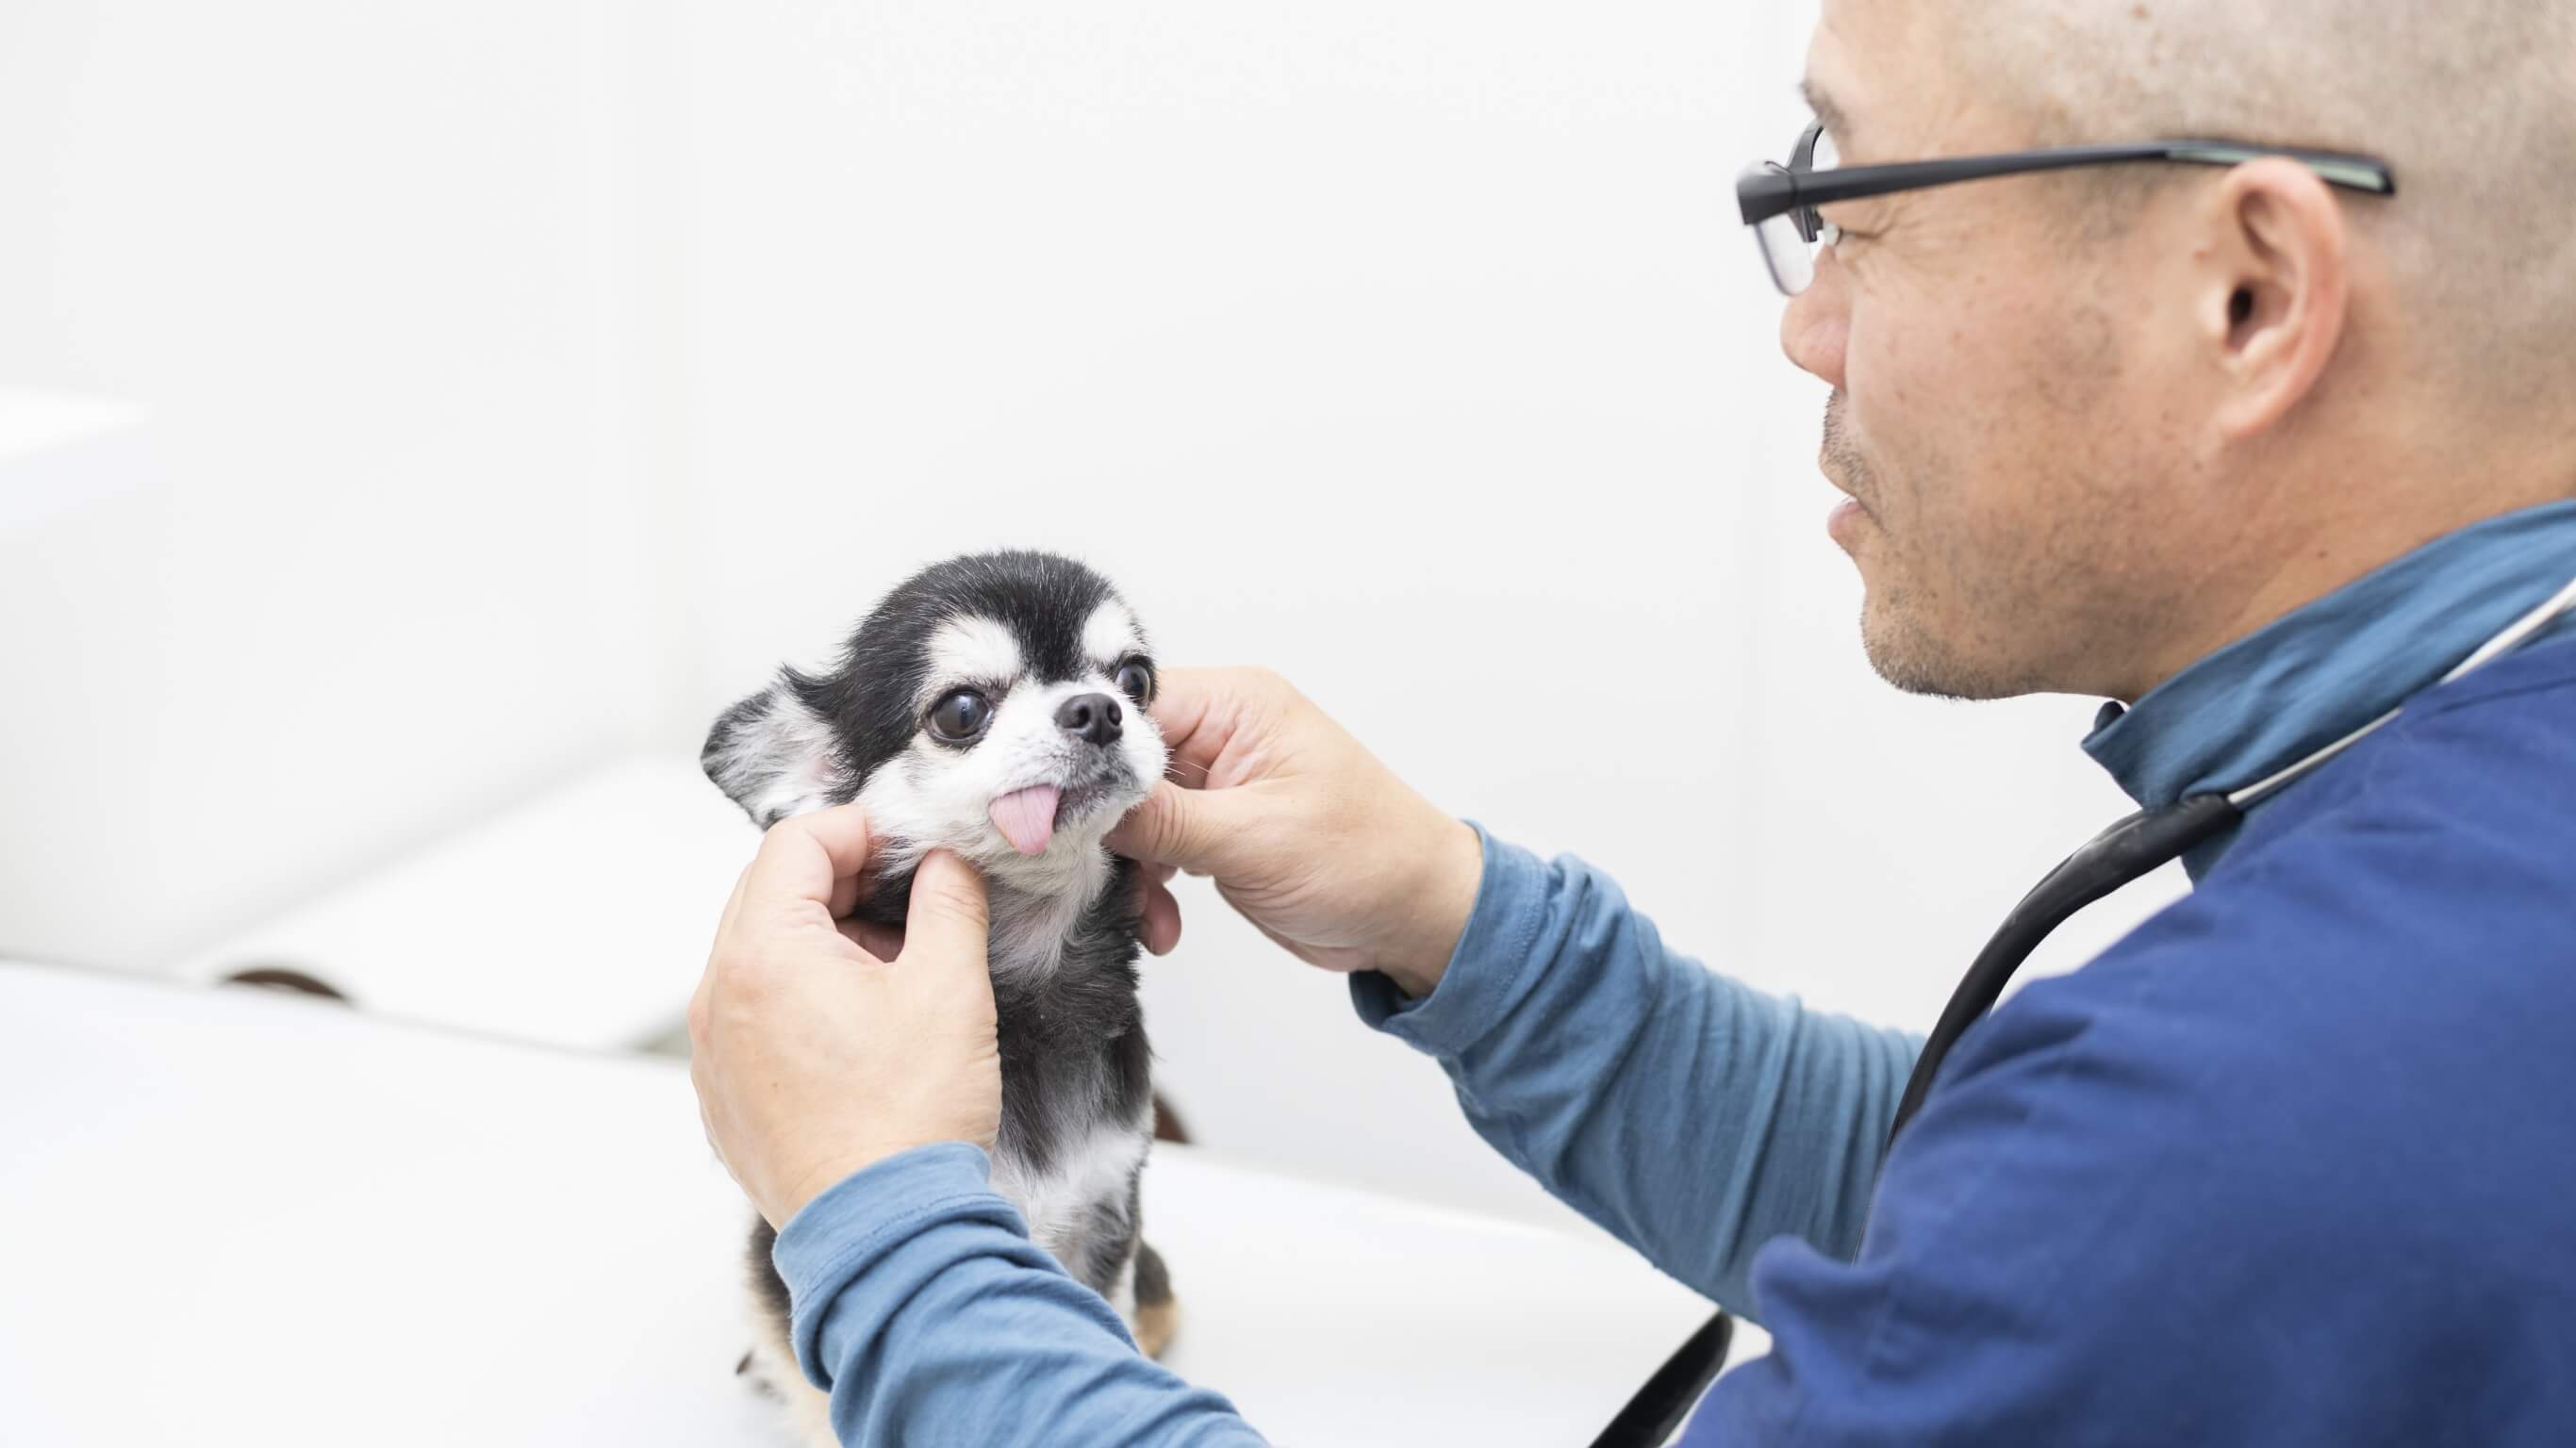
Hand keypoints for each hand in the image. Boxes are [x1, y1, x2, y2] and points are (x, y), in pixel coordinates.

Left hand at [688, 804, 999, 1228]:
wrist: (884, 1236)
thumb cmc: (910, 1118)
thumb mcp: (951, 987)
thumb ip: (948, 901)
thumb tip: (943, 865)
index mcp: (762, 953)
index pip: (795, 843)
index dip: (860, 830)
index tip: (911, 847)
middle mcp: (718, 998)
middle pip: (768, 894)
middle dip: (841, 882)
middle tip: (909, 899)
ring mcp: (715, 1055)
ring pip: (759, 956)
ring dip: (823, 941)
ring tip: (896, 971)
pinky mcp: (725, 1101)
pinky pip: (753, 1018)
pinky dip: (801, 999)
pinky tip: (863, 1029)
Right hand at [1107, 668, 1482, 997]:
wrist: (1417, 917)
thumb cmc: (1366, 858)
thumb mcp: (1253, 839)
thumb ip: (1161, 820)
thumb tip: (1077, 803)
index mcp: (1236, 705)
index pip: (1127, 713)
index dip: (1083, 761)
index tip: (1048, 810)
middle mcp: (1221, 735)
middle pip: (1118, 766)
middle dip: (1102, 825)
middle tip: (1087, 873)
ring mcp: (1216, 786)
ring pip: (1130, 814)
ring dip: (1127, 868)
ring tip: (1142, 912)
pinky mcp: (1215, 832)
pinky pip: (1154, 849)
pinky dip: (1150, 887)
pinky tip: (1161, 924)